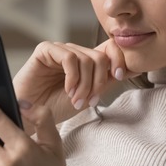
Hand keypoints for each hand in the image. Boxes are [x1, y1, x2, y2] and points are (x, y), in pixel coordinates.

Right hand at [12, 39, 135, 125]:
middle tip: (89, 100)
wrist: (31, 117)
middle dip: (98, 82)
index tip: (120, 76)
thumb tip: (135, 68)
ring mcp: (60, 50)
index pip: (111, 48)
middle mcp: (75, 52)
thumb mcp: (89, 95)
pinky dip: (73, 77)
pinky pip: (69, 58)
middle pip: (100, 56)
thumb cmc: (55, 107)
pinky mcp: (45, 50)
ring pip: (86, 59)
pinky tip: (67, 90)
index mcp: (86, 60)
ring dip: (85, 84)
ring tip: (76, 100)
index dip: (120, 59)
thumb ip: (107, 80)